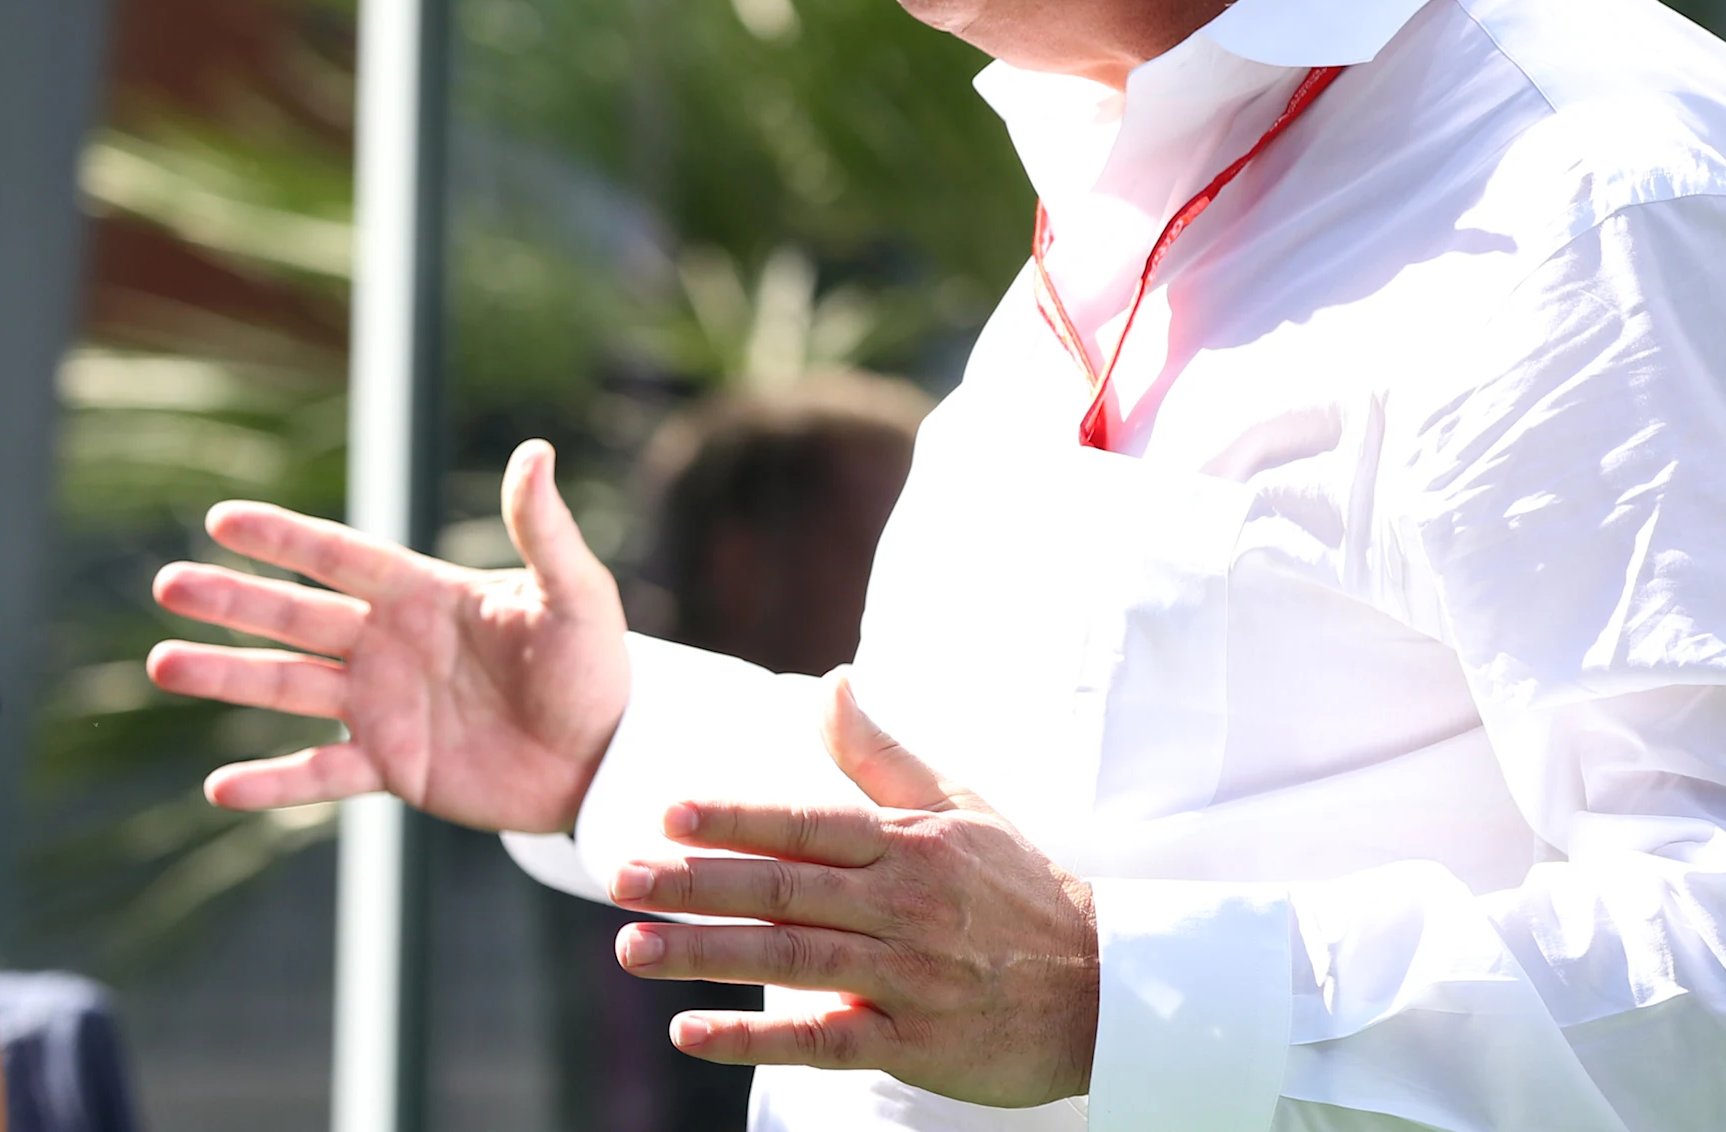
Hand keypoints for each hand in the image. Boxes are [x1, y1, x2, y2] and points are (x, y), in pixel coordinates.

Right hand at [145, 439, 629, 833]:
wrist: (607, 759)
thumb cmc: (597, 669)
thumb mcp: (575, 595)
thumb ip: (544, 531)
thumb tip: (535, 450)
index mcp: (422, 594)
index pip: (337, 555)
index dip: (280, 537)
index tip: (220, 519)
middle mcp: (388, 644)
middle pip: (293, 615)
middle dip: (231, 600)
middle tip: (166, 585)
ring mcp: (383, 706)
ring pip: (288, 685)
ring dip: (227, 674)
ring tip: (163, 663)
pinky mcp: (393, 767)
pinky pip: (319, 774)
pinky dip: (271, 783)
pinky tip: (219, 787)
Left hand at [606, 673, 1097, 1107]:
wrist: (1107, 989)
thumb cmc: (1017, 888)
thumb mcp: (958, 807)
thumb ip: (880, 753)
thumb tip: (829, 682)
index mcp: (905, 844)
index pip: (807, 824)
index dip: (737, 819)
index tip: (667, 814)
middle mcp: (900, 907)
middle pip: (785, 892)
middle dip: (696, 885)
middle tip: (618, 879)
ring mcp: (904, 979)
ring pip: (792, 963)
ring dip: (707, 956)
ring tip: (632, 949)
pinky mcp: (910, 1044)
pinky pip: (821, 1043)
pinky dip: (754, 1039)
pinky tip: (689, 1031)